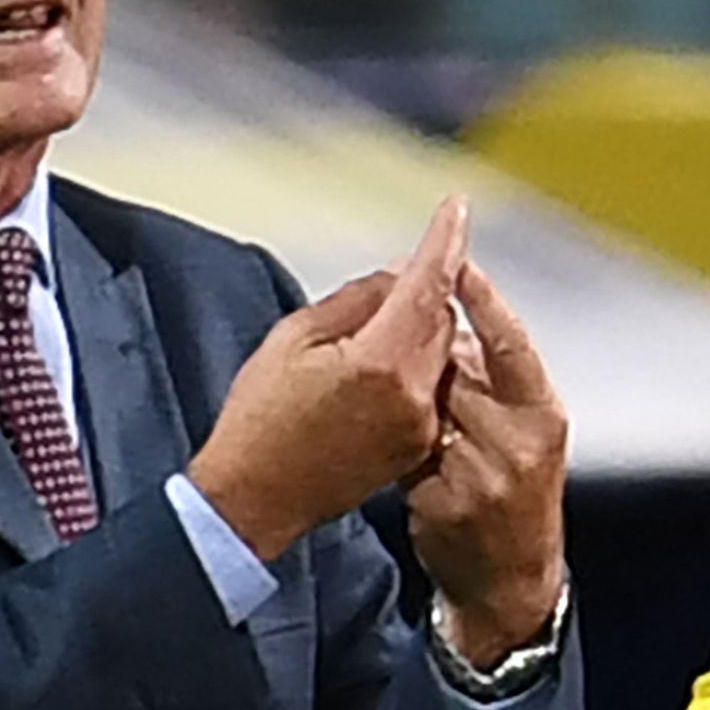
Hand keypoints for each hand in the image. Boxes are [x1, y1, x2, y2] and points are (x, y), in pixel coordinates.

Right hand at [187, 198, 468, 560]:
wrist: (254, 500)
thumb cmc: (260, 422)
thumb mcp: (293, 339)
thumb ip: (354, 300)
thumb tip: (394, 280)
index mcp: (383, 362)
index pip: (428, 284)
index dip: (443, 241)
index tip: (456, 209)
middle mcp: (414, 396)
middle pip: (440, 318)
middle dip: (416, 294)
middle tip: (372, 295)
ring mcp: (419, 426)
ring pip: (437, 353)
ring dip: (413, 333)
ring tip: (357, 345)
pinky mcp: (415, 448)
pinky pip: (429, 389)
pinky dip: (409, 369)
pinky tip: (365, 378)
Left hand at [407, 258, 568, 663]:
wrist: (511, 581)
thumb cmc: (513, 491)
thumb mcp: (523, 432)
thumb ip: (490, 381)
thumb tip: (449, 318)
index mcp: (543, 414)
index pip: (511, 344)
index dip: (483, 301)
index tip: (457, 262)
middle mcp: (522, 442)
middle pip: (456, 373)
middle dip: (426, 359)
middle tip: (402, 354)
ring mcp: (484, 476)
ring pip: (426, 412)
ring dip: (407, 405)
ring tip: (395, 412)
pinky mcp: (446, 505)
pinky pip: (405, 455)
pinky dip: (395, 449)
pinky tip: (391, 456)